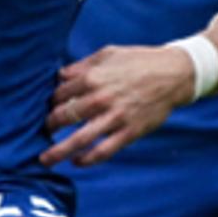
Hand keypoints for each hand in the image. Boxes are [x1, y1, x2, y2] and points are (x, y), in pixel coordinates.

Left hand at [42, 45, 194, 166]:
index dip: (50, 102)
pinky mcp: (130, 132)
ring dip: (59, 151)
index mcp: (93, 77)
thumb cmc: (139, 61)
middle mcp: (101, 99)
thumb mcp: (108, 54)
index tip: (48, 107)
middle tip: (43, 130)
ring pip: (80, 139)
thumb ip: (82, 66)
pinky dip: (87, 160)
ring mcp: (115, 118)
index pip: (59, 94)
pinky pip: (104, 151)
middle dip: (49, 125)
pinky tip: (76, 162)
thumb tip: (59, 76)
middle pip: (64, 117)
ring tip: (45, 159)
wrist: (174, 75)